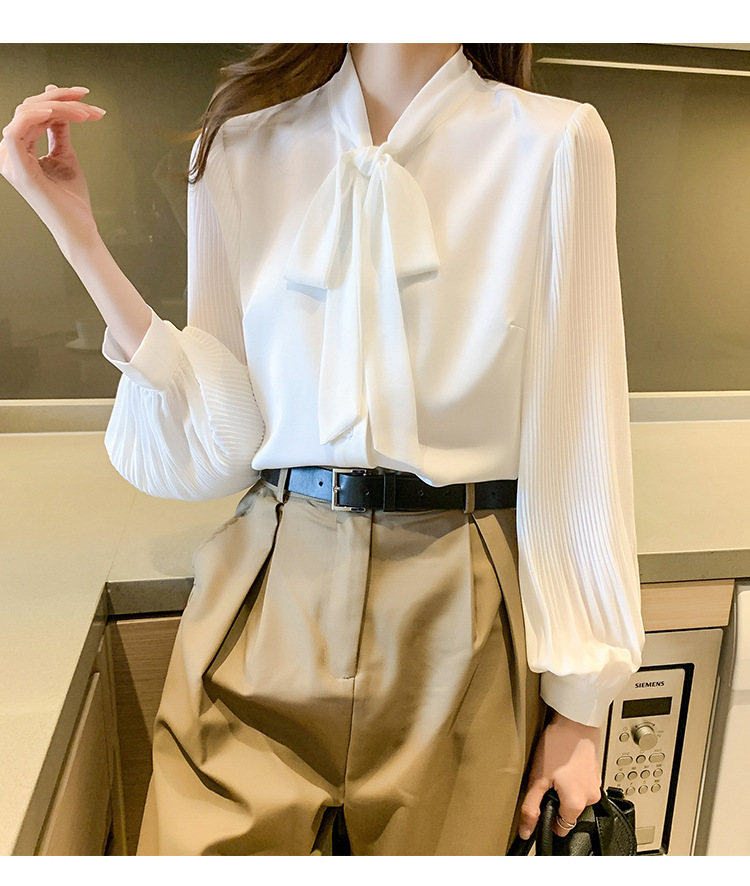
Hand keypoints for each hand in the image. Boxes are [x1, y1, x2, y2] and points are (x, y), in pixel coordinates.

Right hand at [0, 84, 106, 253]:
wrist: (79, 229)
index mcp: (19, 151)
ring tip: (86, 113)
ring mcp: (11, 161)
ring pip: (27, 113)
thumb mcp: (65, 155)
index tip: (85, 99)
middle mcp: (10, 154)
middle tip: (88, 103)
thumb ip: (59, 129)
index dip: (58, 100)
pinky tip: (59, 110)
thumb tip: (56, 102)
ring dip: (59, 106)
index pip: (33, 113)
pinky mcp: (19, 168)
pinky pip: (18, 128)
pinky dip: (38, 114)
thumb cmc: (72, 201)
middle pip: (29, 108)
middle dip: (62, 99)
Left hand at [517, 710, 602, 839]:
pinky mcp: (595, 772)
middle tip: (545, 781)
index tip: (540, 805)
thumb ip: (531, 807)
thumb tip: (526, 830)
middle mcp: (591, 798)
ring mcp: (595, 784)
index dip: (547, 820)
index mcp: (577, 804)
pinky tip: (562, 763)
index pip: (562, 828)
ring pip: (575, 797)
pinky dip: (571, 779)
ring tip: (554, 769)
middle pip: (569, 813)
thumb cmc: (558, 745)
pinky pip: (581, 784)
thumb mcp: (538, 778)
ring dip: (564, 789)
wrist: (575, 719)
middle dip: (556, 801)